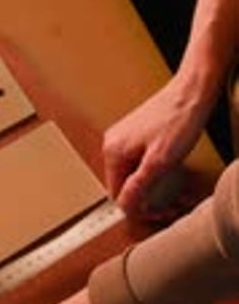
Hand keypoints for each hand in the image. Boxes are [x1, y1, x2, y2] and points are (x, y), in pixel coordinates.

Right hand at [102, 76, 208, 217]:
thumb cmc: (178, 120)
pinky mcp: (138, 134)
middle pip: (126, 185)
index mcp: (113, 150)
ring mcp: (125, 137)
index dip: (139, 208)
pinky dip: (156, 172)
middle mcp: (114, 143)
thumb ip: (139, 186)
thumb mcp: (159, 161)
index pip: (117, 194)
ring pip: (135, 174)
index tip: (160, 212)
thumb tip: (124, 206)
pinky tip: (172, 172)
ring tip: (177, 191)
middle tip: (172, 205)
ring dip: (155, 186)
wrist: (191, 92)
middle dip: (149, 198)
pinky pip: (141, 162)